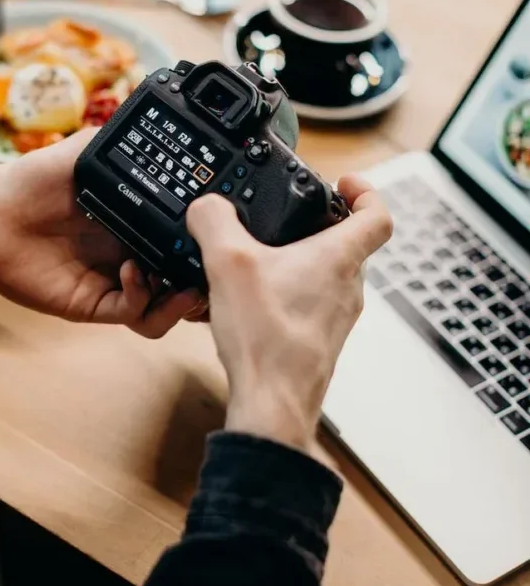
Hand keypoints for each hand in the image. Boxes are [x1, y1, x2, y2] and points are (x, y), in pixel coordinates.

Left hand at [0, 130, 204, 337]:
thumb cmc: (32, 180)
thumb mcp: (84, 151)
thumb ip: (118, 137)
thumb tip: (153, 109)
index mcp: (138, 220)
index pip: (184, 237)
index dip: (205, 240)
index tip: (221, 229)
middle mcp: (133, 253)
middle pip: (185, 278)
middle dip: (205, 278)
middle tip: (215, 265)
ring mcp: (117, 282)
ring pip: (165, 308)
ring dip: (181, 300)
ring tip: (184, 282)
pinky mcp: (95, 304)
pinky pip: (133, 313)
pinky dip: (142, 298)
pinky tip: (135, 272)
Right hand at [186, 176, 391, 450]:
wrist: (272, 403)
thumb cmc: (267, 340)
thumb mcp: (228, 263)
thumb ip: (214, 222)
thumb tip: (207, 207)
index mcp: (339, 258)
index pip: (377, 214)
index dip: (365, 191)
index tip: (344, 183)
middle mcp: (347, 288)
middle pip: (349, 244)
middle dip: (318, 227)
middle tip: (288, 219)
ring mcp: (336, 318)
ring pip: (327, 277)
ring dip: (298, 264)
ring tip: (258, 263)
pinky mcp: (318, 341)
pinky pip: (308, 307)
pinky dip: (285, 296)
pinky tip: (248, 304)